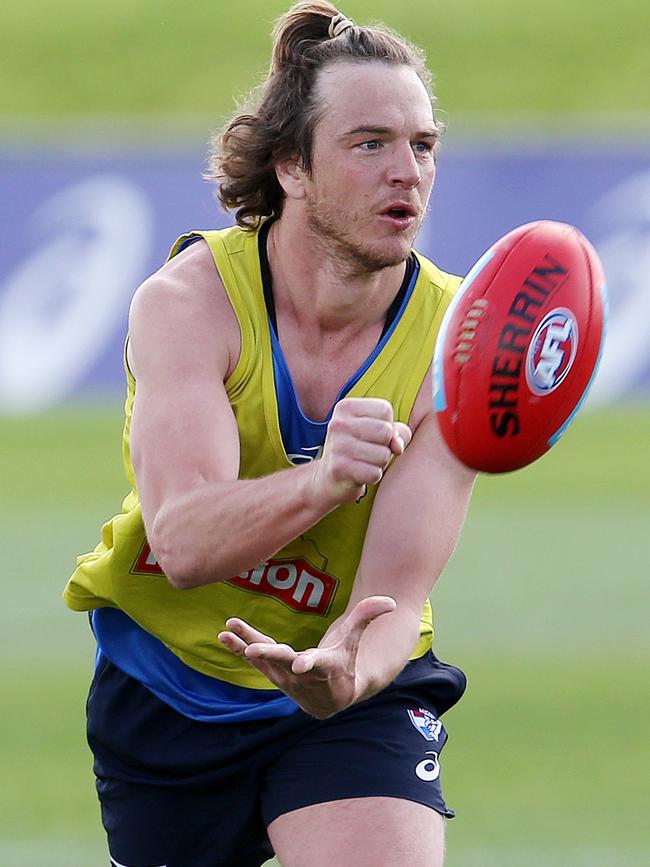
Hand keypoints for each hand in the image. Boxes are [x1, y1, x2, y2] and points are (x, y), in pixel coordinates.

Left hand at [217, 595, 396, 717]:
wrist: (331, 698)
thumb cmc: (345, 663)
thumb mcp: (355, 640)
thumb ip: (367, 617)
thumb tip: (390, 601)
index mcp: (325, 667)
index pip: (318, 665)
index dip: (309, 663)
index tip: (301, 665)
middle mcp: (301, 675)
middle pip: (284, 664)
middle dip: (269, 656)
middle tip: (253, 651)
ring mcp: (284, 676)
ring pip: (263, 660)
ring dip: (244, 646)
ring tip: (226, 632)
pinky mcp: (272, 672)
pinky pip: (254, 659)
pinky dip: (238, 648)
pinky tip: (224, 635)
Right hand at [312, 398, 411, 504]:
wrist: (329, 478)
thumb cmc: (360, 449)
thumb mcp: (377, 432)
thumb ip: (397, 431)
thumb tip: (397, 446)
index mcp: (345, 407)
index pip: (385, 409)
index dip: (387, 425)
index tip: (372, 434)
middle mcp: (338, 423)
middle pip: (386, 431)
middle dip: (386, 445)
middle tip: (370, 451)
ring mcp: (337, 446)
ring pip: (384, 454)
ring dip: (380, 463)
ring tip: (365, 462)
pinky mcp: (339, 468)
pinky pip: (375, 473)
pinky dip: (374, 476)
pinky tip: (361, 474)